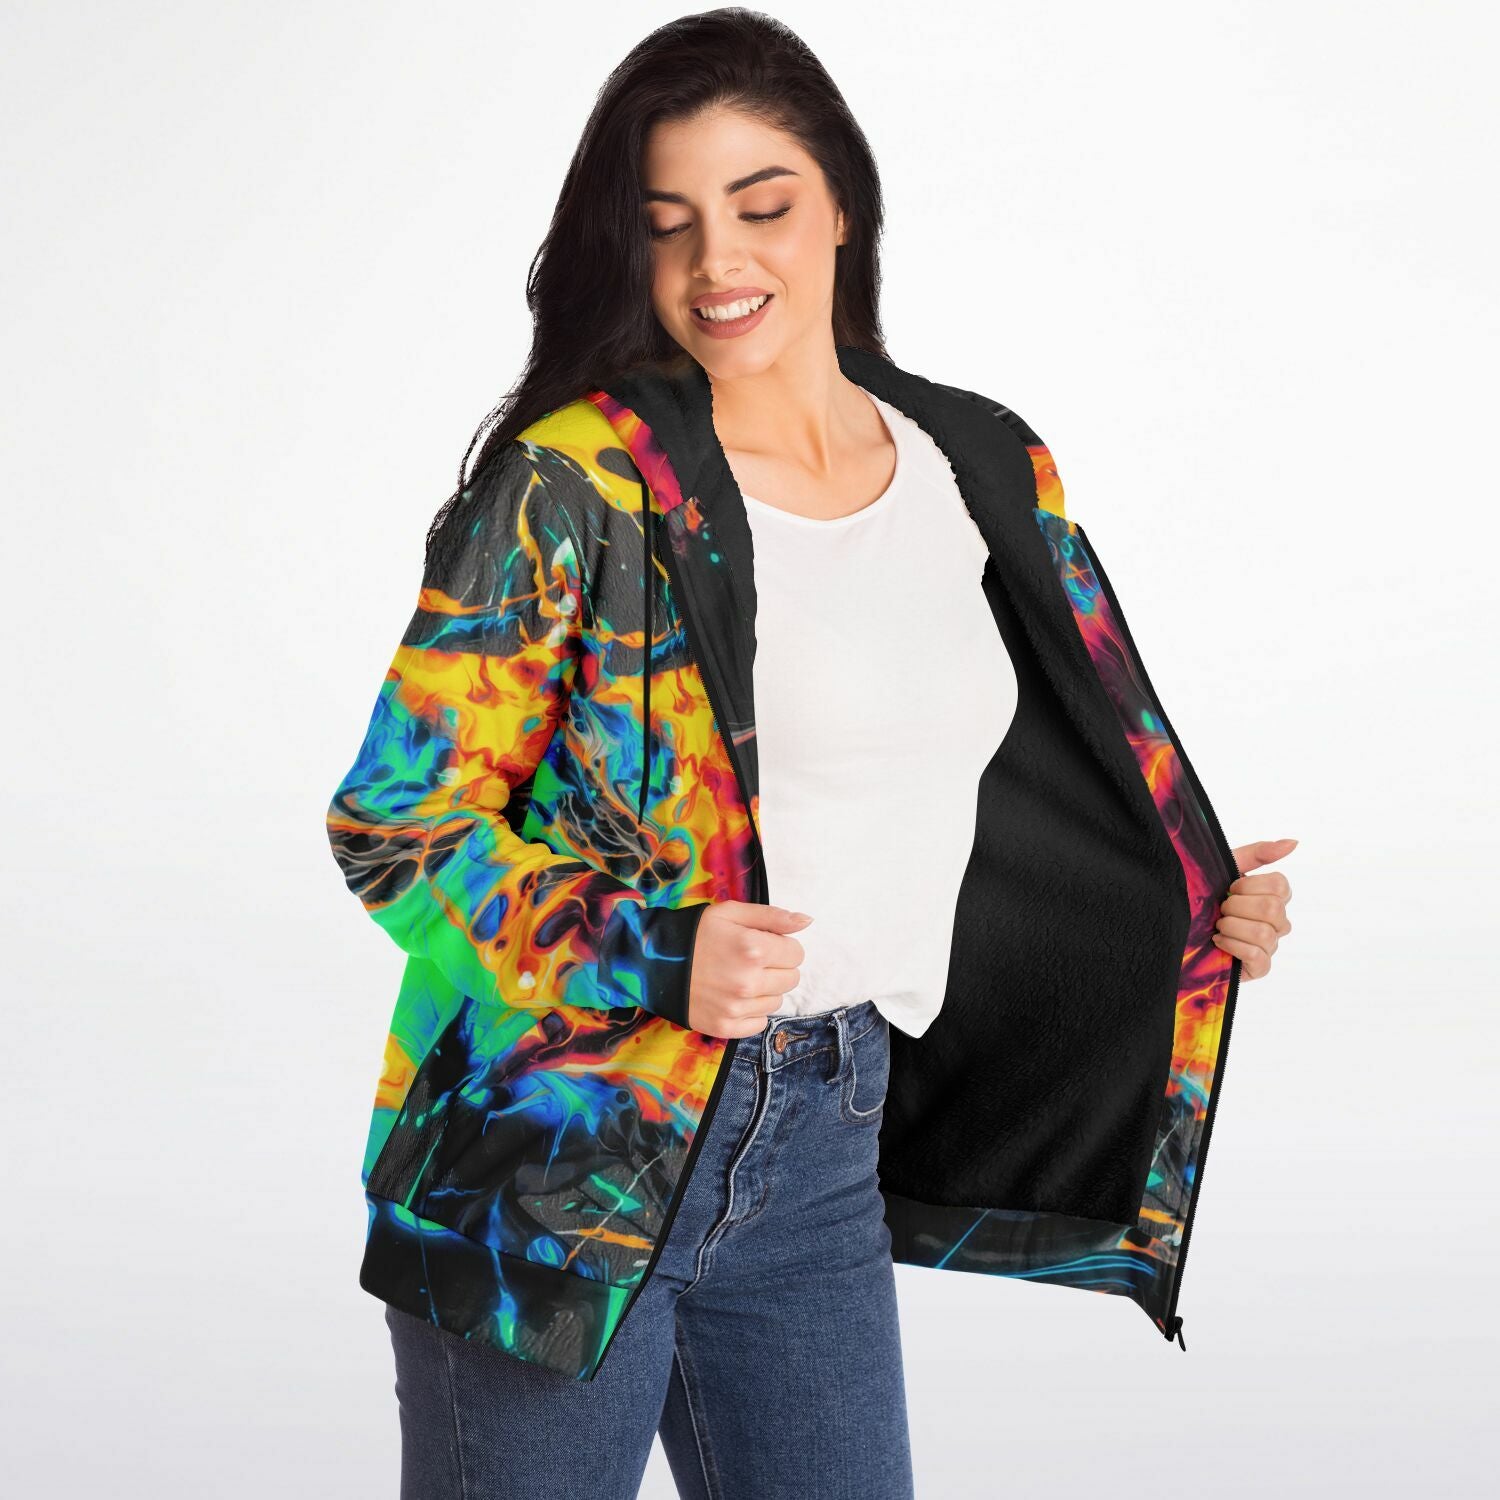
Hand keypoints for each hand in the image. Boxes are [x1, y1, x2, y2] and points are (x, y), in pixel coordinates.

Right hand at [687, 902, 812, 1037]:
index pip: (796, 953)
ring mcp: (736, 1008)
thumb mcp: (731, 912)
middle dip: (777, 967)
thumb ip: (772, 916)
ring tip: (738, 977)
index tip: (763, 944)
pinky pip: (759, 1023)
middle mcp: (748, 982)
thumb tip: (807, 922)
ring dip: (764, 989)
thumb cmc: (694, 933)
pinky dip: (751, 1012)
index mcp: (752, 949)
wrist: (652, 963)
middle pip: (791, 979)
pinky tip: (733, 997)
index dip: (782, 946)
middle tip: (751, 961)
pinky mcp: (725, 1027)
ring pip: (776, 1001)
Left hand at [1212, 838, 1296, 979]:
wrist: (1179, 924)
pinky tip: (1218, 941)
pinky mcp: (1260, 967)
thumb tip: (1293, 842)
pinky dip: (1233, 946)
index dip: (1250, 886)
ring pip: (1264, 934)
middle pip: (1273, 910)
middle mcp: (1277, 922)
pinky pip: (1258, 957)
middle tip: (1220, 908)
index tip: (1230, 888)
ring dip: (1232, 927)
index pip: (1280, 886)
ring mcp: (1270, 945)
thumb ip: (1258, 853)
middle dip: (1237, 907)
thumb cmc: (1205, 895)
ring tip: (1218, 925)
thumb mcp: (1227, 868)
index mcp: (1273, 897)